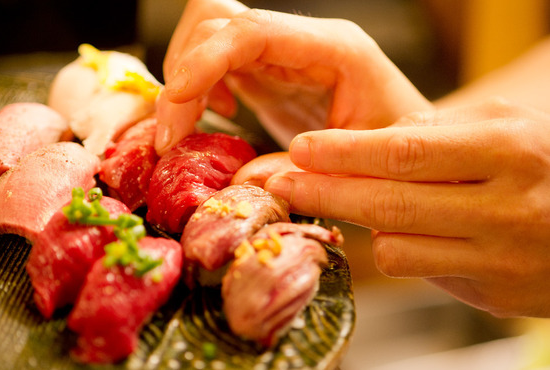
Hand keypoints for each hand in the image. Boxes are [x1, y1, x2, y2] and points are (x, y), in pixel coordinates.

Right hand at [155, 0, 431, 154]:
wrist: (419, 153)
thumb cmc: (413, 155)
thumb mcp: (377, 169)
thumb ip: (314, 176)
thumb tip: (242, 183)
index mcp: (333, 48)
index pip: (252, 31)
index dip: (203, 62)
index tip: (174, 108)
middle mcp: (301, 41)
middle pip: (216, 22)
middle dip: (183, 76)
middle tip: (174, 136)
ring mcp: (282, 53)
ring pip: (207, 34)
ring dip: (184, 79)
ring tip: (195, 124)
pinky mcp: (268, 71)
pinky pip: (215, 60)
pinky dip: (198, 86)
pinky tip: (220, 114)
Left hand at [264, 99, 549, 317]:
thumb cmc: (538, 164)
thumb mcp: (501, 126)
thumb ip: (436, 130)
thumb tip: (364, 143)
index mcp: (509, 151)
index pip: (404, 152)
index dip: (344, 152)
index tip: (301, 148)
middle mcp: (507, 207)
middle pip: (389, 203)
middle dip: (324, 192)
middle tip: (281, 182)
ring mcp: (501, 258)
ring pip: (394, 247)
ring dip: (359, 222)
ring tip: (346, 199)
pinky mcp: (494, 294)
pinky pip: (417, 270)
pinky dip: (394, 248)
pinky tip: (397, 230)